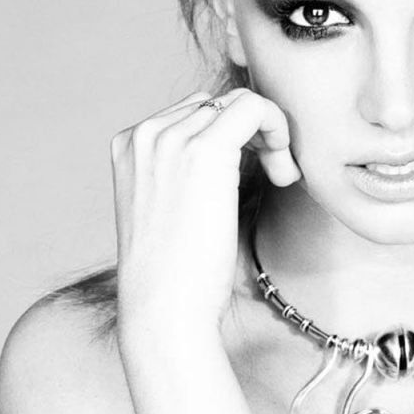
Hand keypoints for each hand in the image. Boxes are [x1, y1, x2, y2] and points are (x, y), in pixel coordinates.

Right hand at [109, 88, 301, 333]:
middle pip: (219, 103)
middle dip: (254, 133)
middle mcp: (144, 133)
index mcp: (129, 144)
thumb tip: (240, 139)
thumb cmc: (178, 270)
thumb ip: (189, 165)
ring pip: (240, 103)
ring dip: (270, 135)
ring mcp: (169, 138)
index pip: (195, 110)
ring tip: (280, 176)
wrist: (165, 310)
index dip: (234, 136)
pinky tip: (283, 170)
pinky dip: (278, 127)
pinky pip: (255, 107)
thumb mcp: (172, 203)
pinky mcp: (203, 149)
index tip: (253, 173)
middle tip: (275, 174)